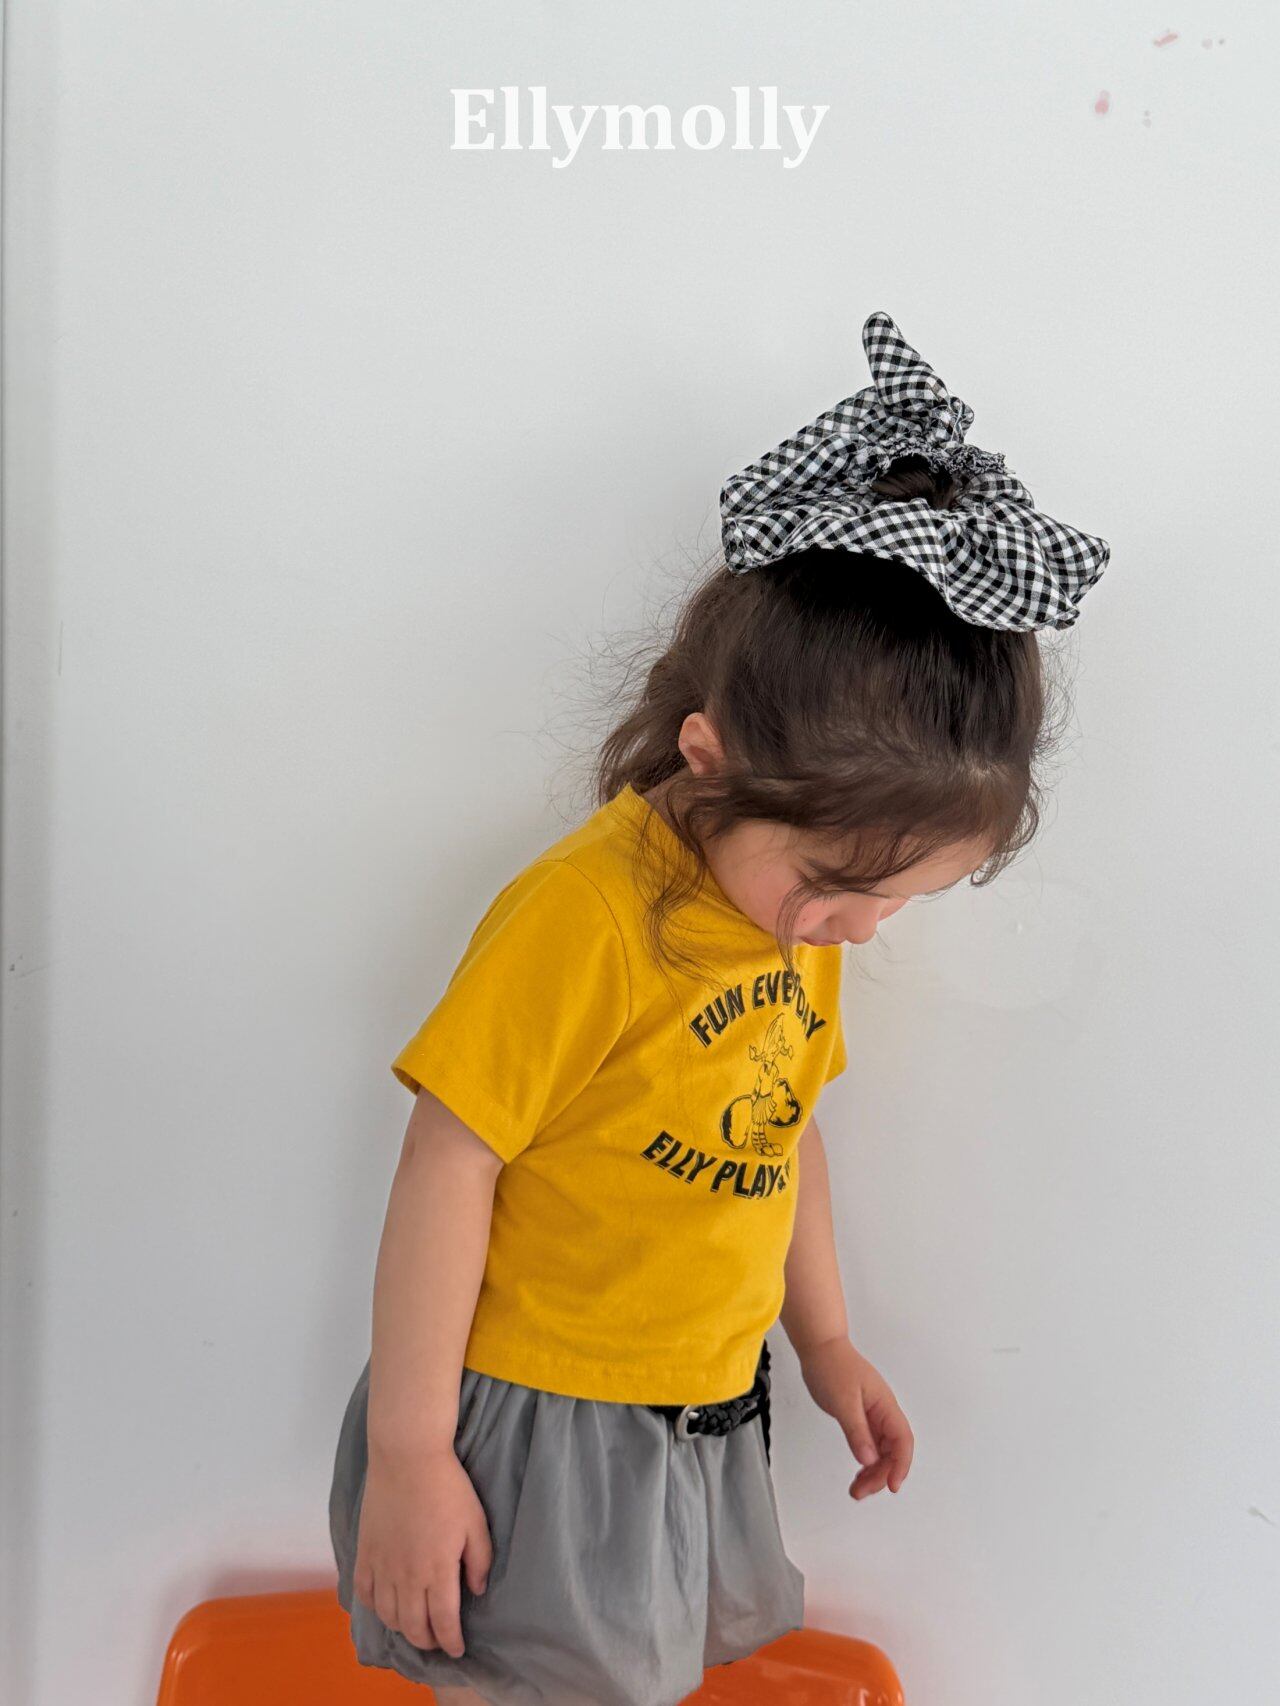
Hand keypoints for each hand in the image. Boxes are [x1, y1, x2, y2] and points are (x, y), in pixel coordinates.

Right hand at [353, 1442, 493, 1656]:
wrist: (407, 1457)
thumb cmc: (447, 1486)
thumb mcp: (476, 1522)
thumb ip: (479, 1560)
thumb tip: (476, 1591)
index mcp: (438, 1570)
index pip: (444, 1622)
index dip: (451, 1642)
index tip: (457, 1649)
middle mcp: (407, 1576)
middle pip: (414, 1627)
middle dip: (427, 1641)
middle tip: (437, 1641)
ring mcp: (383, 1565)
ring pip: (388, 1616)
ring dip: (402, 1628)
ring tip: (414, 1626)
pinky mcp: (365, 1552)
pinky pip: (364, 1593)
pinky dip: (374, 1607)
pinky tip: (385, 1605)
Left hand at [796, 1335, 914, 1499]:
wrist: (819, 1347)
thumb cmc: (832, 1367)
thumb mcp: (843, 1401)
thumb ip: (857, 1431)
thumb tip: (869, 1460)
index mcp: (885, 1406)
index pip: (902, 1440)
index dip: (901, 1465)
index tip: (892, 1486)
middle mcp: (883, 1412)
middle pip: (892, 1451)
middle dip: (881, 1475)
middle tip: (861, 1492)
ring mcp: (872, 1415)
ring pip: (881, 1451)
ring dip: (873, 1472)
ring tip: (857, 1490)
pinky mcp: (861, 1417)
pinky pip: (870, 1444)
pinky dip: (866, 1461)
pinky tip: (859, 1472)